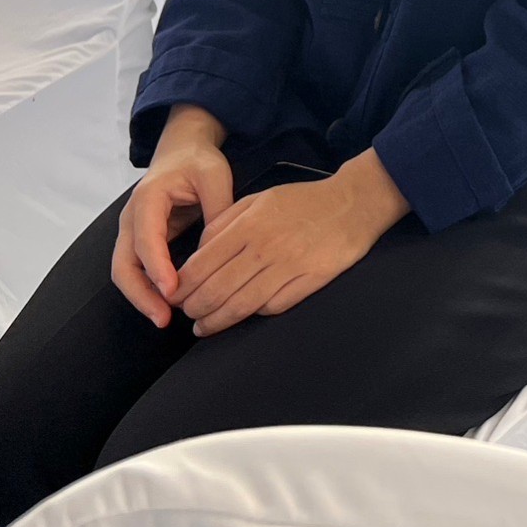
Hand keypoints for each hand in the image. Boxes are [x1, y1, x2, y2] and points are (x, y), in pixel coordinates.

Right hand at [111, 105, 233, 327]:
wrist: (182, 149)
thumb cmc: (198, 161)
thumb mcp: (215, 176)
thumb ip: (218, 209)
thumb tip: (221, 250)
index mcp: (149, 198)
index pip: (146, 238)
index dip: (157, 267)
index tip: (172, 290)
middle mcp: (132, 217)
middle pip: (123, 264)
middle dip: (140, 294)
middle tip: (163, 318)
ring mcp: (132, 231)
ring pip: (126, 272)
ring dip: (142, 297)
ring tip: (165, 318)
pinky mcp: (141, 241)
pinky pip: (137, 270)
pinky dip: (148, 289)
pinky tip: (168, 304)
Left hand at [171, 148, 409, 336]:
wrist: (352, 203)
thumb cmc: (303, 201)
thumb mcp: (258, 199)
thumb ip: (225, 222)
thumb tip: (198, 251)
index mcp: (249, 225)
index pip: (203, 263)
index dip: (183, 285)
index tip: (174, 295)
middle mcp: (266, 248)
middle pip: (218, 289)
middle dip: (194, 308)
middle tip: (187, 314)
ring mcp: (289, 267)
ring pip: (241, 304)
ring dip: (216, 321)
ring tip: (203, 327)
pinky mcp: (310, 281)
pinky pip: (274, 306)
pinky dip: (253, 315)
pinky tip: (242, 317)